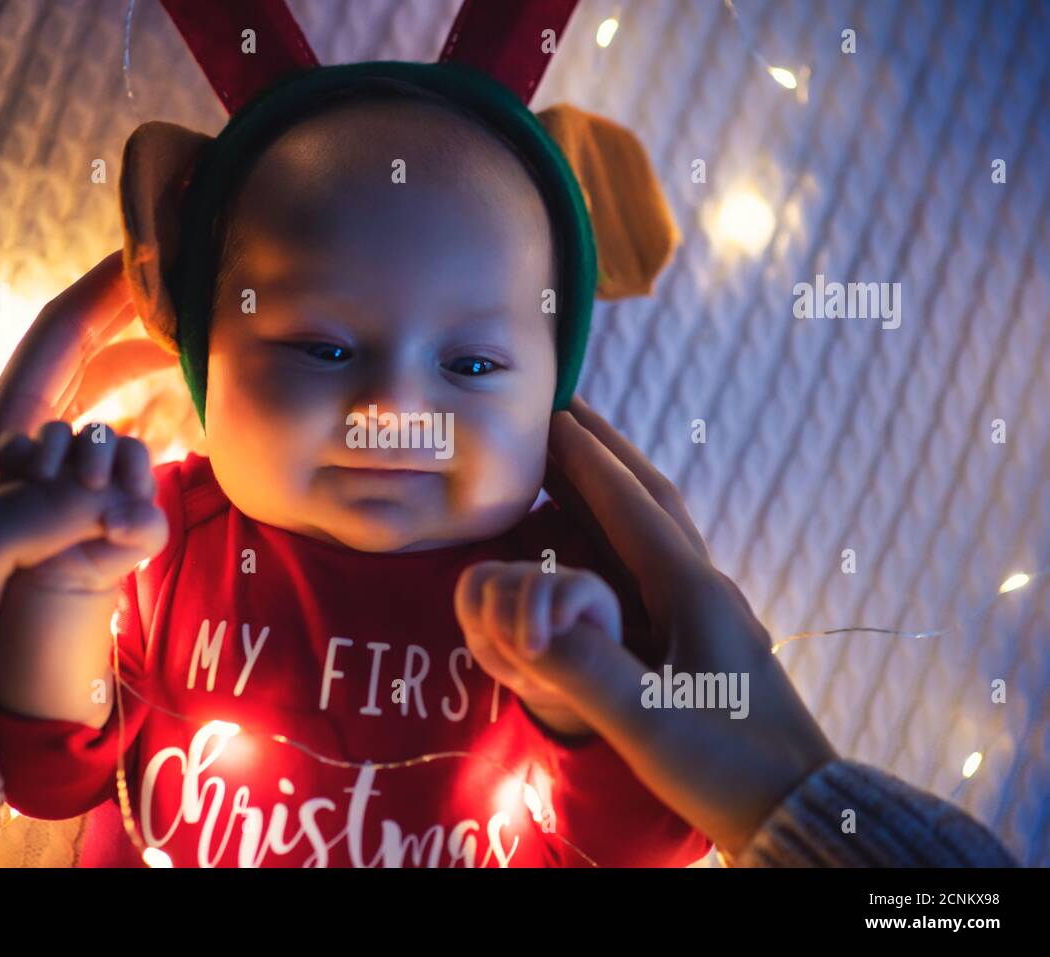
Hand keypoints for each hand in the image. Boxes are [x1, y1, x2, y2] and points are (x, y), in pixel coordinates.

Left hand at [0, 251, 175, 674]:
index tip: (155, 252)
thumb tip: (117, 494)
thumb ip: (46, 509)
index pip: (62, 333)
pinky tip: (163, 435)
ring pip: (94, 399)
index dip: (109, 287)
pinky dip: (135, 426)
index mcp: (0, 427)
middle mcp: (15, 436)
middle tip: (193, 308)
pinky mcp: (41, 506)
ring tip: (190, 362)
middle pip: (84, 355)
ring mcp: (29, 471)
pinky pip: (99, 447)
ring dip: (140, 373)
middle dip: (136, 323)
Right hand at [471, 397, 837, 857]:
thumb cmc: (726, 766)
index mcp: (692, 592)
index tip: (549, 414)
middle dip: (606, 450)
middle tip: (565, 409)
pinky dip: (620, 527)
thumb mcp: (648, 722)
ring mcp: (709, 610)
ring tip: (577, 458)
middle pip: (652, 497)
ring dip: (616, 482)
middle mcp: (704, 586)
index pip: (632, 506)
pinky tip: (603, 540)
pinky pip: (653, 559)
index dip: (587, 460)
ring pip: (658, 524)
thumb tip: (521, 617)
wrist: (797, 810)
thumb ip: (583, 669)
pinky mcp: (706, 636)